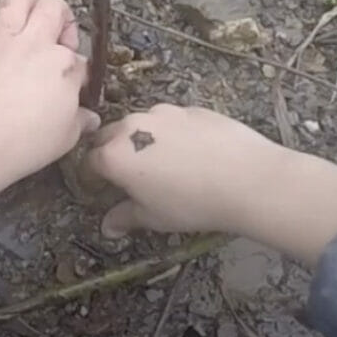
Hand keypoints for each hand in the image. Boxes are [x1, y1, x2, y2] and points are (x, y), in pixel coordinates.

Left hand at [0, 0, 99, 237]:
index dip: (78, 69)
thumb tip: (90, 118)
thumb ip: (80, 120)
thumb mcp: (66, 136)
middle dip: (60, 16)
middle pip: (53, 5)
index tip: (72, 84)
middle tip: (55, 39)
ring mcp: (1, 43)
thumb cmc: (27, 143)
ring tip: (26, 25)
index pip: (80, 56)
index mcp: (63, 65)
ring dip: (25, 6)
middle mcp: (34, 44)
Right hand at [86, 105, 284, 237]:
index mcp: (115, 155)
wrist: (247, 178)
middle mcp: (133, 126)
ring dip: (140, 140)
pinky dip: (170, 134)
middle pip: (108, 136)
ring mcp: (164, 113)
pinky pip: (171, 120)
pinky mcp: (191, 108)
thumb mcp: (155, 217)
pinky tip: (191, 153)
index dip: (91, 179)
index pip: (88, 163)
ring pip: (140, 124)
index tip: (100, 191)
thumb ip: (126, 217)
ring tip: (161, 164)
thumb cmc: (192, 203)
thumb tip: (108, 227)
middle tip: (126, 177)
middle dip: (110, 154)